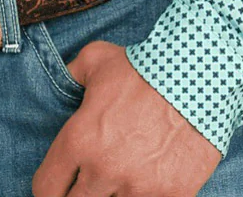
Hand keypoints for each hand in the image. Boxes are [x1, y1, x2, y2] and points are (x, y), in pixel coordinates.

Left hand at [32, 40, 221, 196]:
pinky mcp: (171, 196)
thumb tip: (65, 84)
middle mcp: (104, 170)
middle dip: (75, 195)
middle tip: (85, 184)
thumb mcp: (95, 60)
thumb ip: (72, 76)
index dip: (47, 189)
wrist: (197, 77)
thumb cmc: (143, 67)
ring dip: (111, 195)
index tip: (56, 186)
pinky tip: (142, 185)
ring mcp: (138, 188)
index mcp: (79, 140)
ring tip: (117, 180)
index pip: (46, 187)